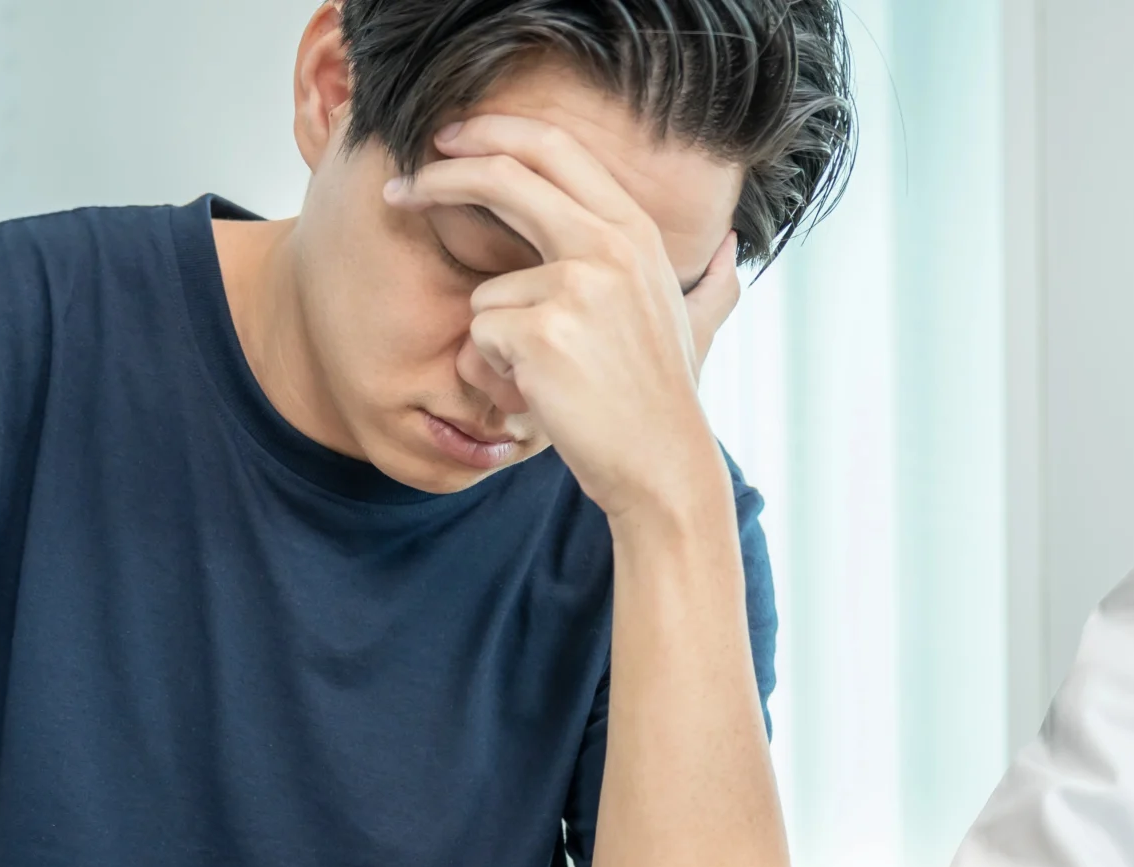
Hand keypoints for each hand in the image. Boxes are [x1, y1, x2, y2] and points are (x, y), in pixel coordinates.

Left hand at [384, 114, 739, 524]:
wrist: (662, 465)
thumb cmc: (664, 401)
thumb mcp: (697, 325)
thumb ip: (712, 281)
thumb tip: (732, 248)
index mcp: (635, 231)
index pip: (553, 147)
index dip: (492, 133)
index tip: (449, 141)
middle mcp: (608, 245)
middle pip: (503, 177)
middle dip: (440, 177)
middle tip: (401, 189)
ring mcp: (576, 286)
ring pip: (488, 291)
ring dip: (498, 342)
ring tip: (547, 379)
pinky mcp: (542, 332)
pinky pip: (481, 337)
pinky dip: (498, 374)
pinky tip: (541, 395)